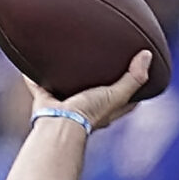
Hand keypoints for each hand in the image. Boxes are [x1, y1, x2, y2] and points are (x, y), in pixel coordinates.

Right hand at [24, 50, 151, 130]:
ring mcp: (66, 105)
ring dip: (69, 78)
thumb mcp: (116, 94)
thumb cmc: (89, 113)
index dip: (133, 85)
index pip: (126, 97)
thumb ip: (133, 78)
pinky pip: (39, 86)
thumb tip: (147, 55)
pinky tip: (31, 64)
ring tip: (69, 58)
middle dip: (99, 79)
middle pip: (97, 91)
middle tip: (102, 59)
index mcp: (107, 109)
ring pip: (69, 88)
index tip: (137, 68)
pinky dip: (34, 77)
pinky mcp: (46, 101)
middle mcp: (88, 107)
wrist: (58, 124)